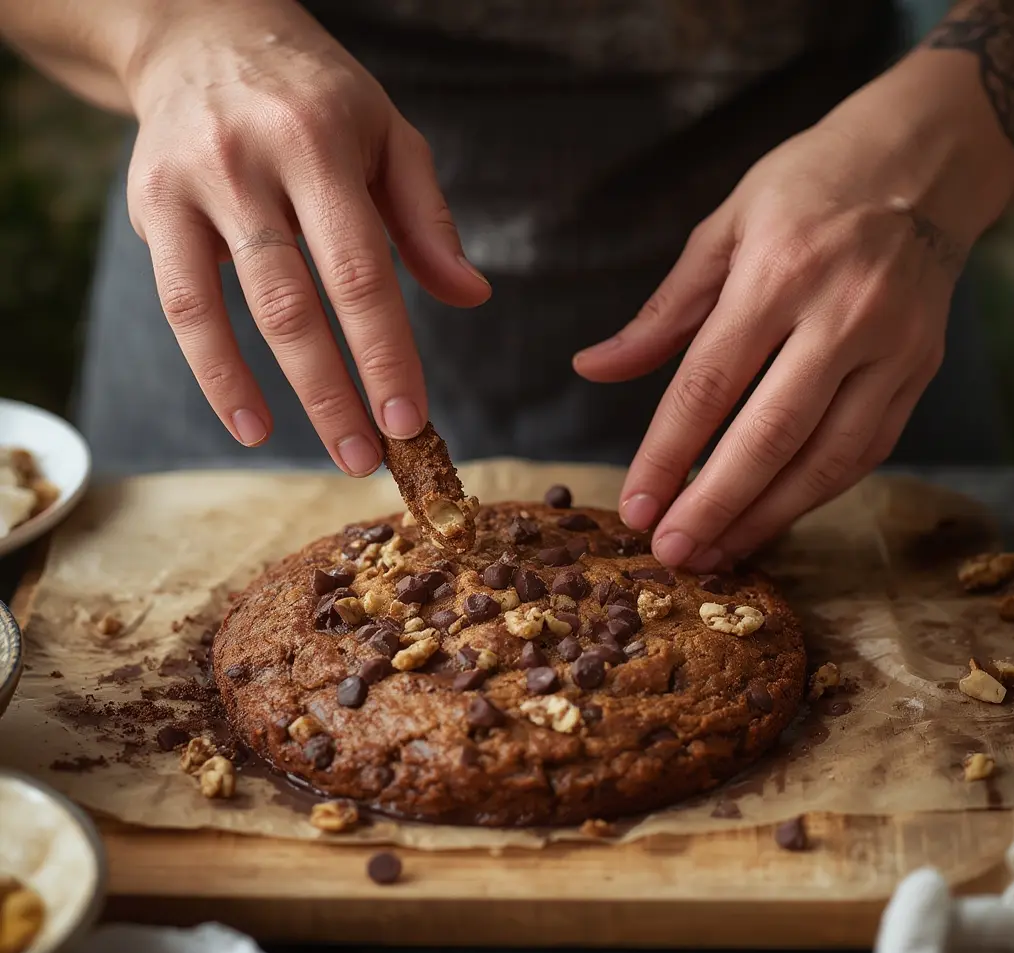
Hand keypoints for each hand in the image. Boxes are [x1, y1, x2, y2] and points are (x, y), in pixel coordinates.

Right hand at [124, 0, 489, 472]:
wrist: (201, 30)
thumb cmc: (314, 96)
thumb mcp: (386, 134)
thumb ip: (427, 218)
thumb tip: (471, 296)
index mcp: (321, 144)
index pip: (361, 271)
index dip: (385, 353)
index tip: (410, 419)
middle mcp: (250, 163)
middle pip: (296, 304)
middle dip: (337, 393)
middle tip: (371, 458)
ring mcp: (194, 186)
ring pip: (236, 311)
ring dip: (282, 396)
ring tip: (328, 453)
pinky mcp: (153, 207)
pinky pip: (181, 308)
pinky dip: (214, 374)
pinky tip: (250, 424)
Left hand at [574, 48, 1013, 571]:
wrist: (923, 161)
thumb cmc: (807, 188)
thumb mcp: (723, 230)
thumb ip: (660, 314)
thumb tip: (592, 369)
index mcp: (777, 273)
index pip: (709, 384)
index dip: (668, 455)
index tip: (635, 508)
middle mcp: (841, 314)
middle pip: (770, 434)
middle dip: (716, 505)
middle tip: (671, 554)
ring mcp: (892, 347)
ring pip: (827, 457)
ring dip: (767, 516)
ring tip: (716, 554)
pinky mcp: (920, 370)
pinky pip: (866, 451)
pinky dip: (815, 495)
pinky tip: (771, 519)